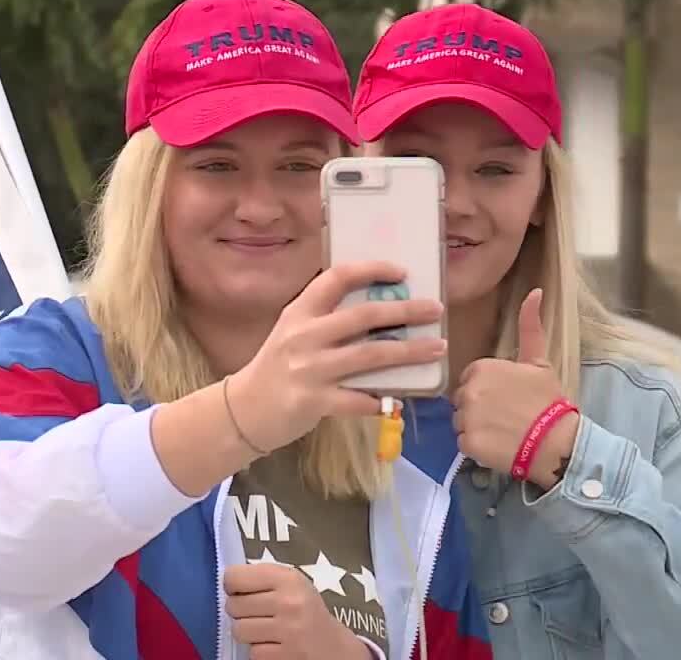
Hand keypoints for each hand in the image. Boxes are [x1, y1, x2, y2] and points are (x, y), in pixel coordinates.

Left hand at [225, 563, 370, 659]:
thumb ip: (263, 577)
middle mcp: (288, 602)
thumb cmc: (306, 609)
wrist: (333, 646)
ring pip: (239, 630)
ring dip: (247, 632)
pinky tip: (273, 644)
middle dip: (240, 611)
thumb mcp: (292, 583)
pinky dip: (259, 650)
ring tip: (264, 630)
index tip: (242, 591)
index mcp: (288, 578)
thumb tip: (228, 582)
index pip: (234, 577)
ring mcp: (286, 631)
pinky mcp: (284, 656)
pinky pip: (252, 652)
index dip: (233, 585)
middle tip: (256, 613)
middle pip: (233, 605)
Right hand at [229, 261, 446, 451]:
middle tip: (435, 309)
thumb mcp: (294, 333)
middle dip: (405, 311)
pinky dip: (382, 399)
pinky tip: (399, 398)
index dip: (371, 270)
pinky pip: (360, 399)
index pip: (336, 278)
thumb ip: (327, 320)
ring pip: (370, 356)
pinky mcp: (314, 402)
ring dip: (409, 351)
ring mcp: (309, 370)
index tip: (401, 272)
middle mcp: (304, 336)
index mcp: (299, 312)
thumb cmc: (277, 367)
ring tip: (436, 348)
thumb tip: (384, 311)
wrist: (244, 410)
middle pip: (363, 316)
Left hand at [452, 289, 579, 487]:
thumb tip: (535, 291)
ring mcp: (466, 418)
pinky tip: (498, 445)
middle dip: (478, 408)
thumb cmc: (547, 400)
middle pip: (462, 400)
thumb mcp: (539, 361)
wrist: (555, 441)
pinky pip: (464, 443)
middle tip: (505, 416)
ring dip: (476, 427)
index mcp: (481, 368)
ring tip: (502, 432)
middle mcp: (468, 391)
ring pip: (461, 422)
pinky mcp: (466, 443)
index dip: (488, 390)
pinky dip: (477, 447)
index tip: (507, 399)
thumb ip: (529, 327)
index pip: (470, 379)